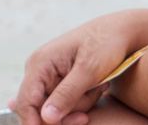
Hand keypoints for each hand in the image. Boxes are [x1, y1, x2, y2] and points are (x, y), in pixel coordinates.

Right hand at [13, 17, 129, 124]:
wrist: (121, 30)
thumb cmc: (107, 42)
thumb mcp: (90, 69)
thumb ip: (68, 93)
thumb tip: (46, 117)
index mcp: (40, 63)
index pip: (26, 102)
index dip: (33, 123)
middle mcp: (39, 70)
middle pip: (41, 110)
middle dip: (68, 113)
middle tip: (88, 113)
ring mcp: (49, 77)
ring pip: (56, 110)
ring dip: (80, 105)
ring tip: (99, 88)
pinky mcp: (60, 82)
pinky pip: (66, 104)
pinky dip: (82, 101)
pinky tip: (96, 88)